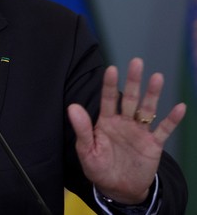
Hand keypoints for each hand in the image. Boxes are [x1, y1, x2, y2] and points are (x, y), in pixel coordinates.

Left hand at [68, 58, 185, 203]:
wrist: (118, 189)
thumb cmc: (99, 167)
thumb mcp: (86, 150)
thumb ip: (82, 128)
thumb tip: (72, 107)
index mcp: (106, 121)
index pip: (107, 99)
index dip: (109, 84)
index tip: (111, 69)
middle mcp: (123, 122)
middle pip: (129, 98)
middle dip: (133, 81)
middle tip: (136, 62)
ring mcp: (139, 131)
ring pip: (147, 109)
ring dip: (152, 94)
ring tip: (157, 77)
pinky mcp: (153, 144)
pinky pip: (164, 129)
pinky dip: (172, 119)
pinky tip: (180, 107)